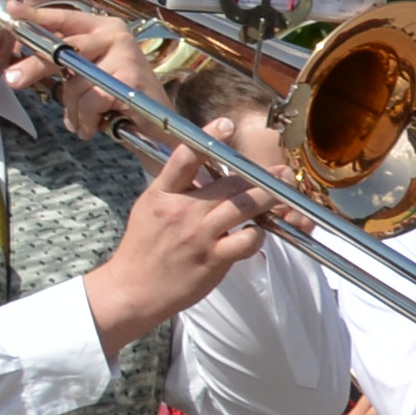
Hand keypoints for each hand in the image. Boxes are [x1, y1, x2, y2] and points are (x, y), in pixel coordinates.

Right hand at [81, 147, 276, 356]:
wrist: (132, 290)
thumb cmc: (143, 248)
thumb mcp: (150, 207)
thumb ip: (175, 186)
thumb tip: (202, 167)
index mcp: (163, 195)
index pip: (185, 157)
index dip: (208, 137)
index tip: (226, 125)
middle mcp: (182, 211)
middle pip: (229, 182)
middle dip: (258, 176)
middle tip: (278, 172)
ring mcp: (199, 235)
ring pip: (244, 206)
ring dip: (268, 197)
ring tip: (283, 191)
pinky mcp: (212, 259)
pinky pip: (246, 240)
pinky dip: (257, 234)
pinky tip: (258, 233)